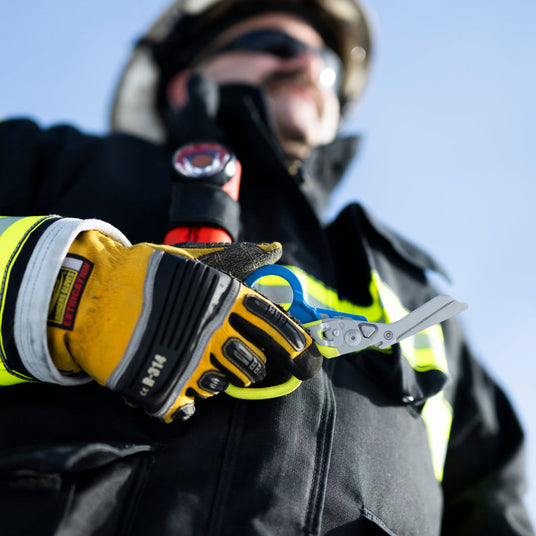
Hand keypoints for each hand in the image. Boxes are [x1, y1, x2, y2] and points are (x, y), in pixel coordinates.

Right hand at [47, 233, 321, 421]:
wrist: (93, 294)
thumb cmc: (149, 274)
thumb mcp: (197, 259)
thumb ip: (240, 258)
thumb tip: (275, 249)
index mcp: (224, 299)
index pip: (272, 324)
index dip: (293, 342)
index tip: (304, 355)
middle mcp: (213, 332)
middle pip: (254, 365)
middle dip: (252, 364)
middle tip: (237, 356)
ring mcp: (190, 363)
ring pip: (225, 385)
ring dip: (219, 378)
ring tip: (199, 362)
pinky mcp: (164, 388)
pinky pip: (191, 407)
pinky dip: (189, 399)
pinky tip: (179, 383)